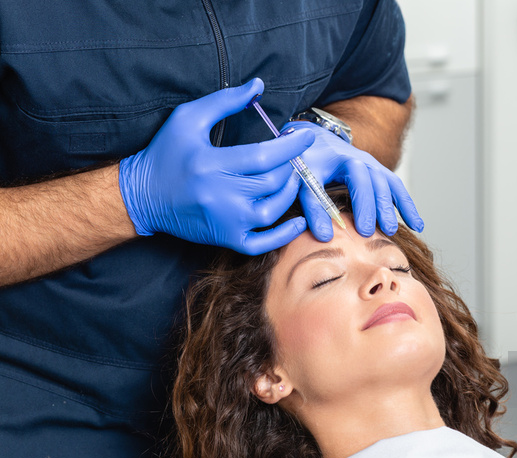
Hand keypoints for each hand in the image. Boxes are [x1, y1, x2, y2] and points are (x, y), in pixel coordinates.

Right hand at [119, 78, 314, 254]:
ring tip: (292, 175)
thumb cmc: (166, 153)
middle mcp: (220, 195)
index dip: (291, 146)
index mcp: (211, 164)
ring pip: (273, 210)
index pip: (264, 156)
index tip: (305, 135)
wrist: (141, 196)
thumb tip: (258, 86)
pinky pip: (262, 243)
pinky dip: (284, 235)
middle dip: (292, 165)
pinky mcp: (225, 238)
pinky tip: (298, 221)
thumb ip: (225, 101)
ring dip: (291, 192)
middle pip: (273, 182)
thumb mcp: (188, 118)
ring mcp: (225, 221)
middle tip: (296, 154)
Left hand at [280, 120, 422, 240]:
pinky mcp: (379, 174)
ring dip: (395, 208)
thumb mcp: (301, 181)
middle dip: (378, 208)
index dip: (357, 206)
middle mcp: (360, 160)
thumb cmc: (307, 164)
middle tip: (380, 232)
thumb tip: (324, 236)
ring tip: (395, 231)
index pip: (355, 182)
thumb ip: (312, 206)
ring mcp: (373, 166)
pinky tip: (416, 225)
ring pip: (388, 185)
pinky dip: (407, 206)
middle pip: (374, 183)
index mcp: (341, 159)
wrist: (318, 142)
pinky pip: (397, 189)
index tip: (357, 231)